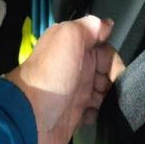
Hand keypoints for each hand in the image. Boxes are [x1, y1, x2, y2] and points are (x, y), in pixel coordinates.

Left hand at [6, 15, 124, 143]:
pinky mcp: (74, 116)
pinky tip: (91, 115)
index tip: (115, 71)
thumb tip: (106, 24)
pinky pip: (95, 112)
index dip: (113, 59)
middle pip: (106, 72)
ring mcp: (75, 93)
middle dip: (113, 81)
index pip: (104, 49)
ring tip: (99, 104)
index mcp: (73, 49)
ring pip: (103, 92)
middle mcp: (75, 69)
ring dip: (108, 98)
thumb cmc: (50, 77)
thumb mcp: (67, 38)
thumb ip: (87, 27)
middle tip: (105, 89)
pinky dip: (98, 114)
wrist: (29, 119)